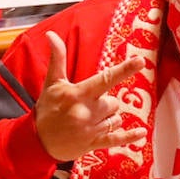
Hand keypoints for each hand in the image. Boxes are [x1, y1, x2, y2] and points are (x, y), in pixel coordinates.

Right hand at [33, 32, 143, 161]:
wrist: (38, 141)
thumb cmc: (47, 109)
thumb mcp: (52, 83)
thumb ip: (58, 58)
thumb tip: (51, 34)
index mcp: (78, 94)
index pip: (105, 79)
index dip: (124, 70)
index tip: (140, 61)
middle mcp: (86, 111)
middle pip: (113, 102)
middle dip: (105, 102)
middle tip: (87, 106)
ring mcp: (91, 129)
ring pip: (116, 118)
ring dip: (108, 117)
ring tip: (89, 120)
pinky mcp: (93, 143)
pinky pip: (117, 139)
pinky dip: (130, 136)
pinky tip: (141, 133)